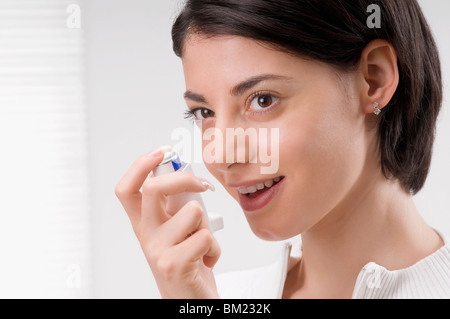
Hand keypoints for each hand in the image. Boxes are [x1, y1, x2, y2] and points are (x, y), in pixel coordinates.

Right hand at [115, 148, 220, 297]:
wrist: (189, 302)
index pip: (127, 189)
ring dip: (207, 225)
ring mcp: (157, 251)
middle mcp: (146, 235)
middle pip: (154, 189)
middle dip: (185, 178)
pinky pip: (205, 237)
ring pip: (193, 212)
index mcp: (144, 223)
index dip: (141, 165)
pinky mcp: (173, 265)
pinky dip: (215, 248)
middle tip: (203, 186)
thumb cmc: (188, 263)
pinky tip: (206, 260)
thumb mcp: (177, 230)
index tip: (163, 151)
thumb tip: (184, 173)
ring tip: (202, 242)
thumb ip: (176, 206)